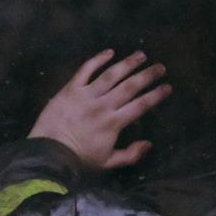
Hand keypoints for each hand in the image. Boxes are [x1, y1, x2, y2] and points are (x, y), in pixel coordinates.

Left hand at [28, 49, 171, 171]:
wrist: (48, 153)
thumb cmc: (78, 160)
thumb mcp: (107, 163)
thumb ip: (130, 155)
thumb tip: (148, 144)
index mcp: (114, 123)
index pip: (141, 105)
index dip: (156, 95)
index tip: (167, 86)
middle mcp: (103, 105)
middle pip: (130, 86)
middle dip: (147, 75)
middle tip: (160, 67)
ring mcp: (86, 95)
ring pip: (111, 74)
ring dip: (128, 63)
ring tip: (141, 55)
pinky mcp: (70, 89)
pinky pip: (85, 70)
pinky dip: (97, 59)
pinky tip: (109, 52)